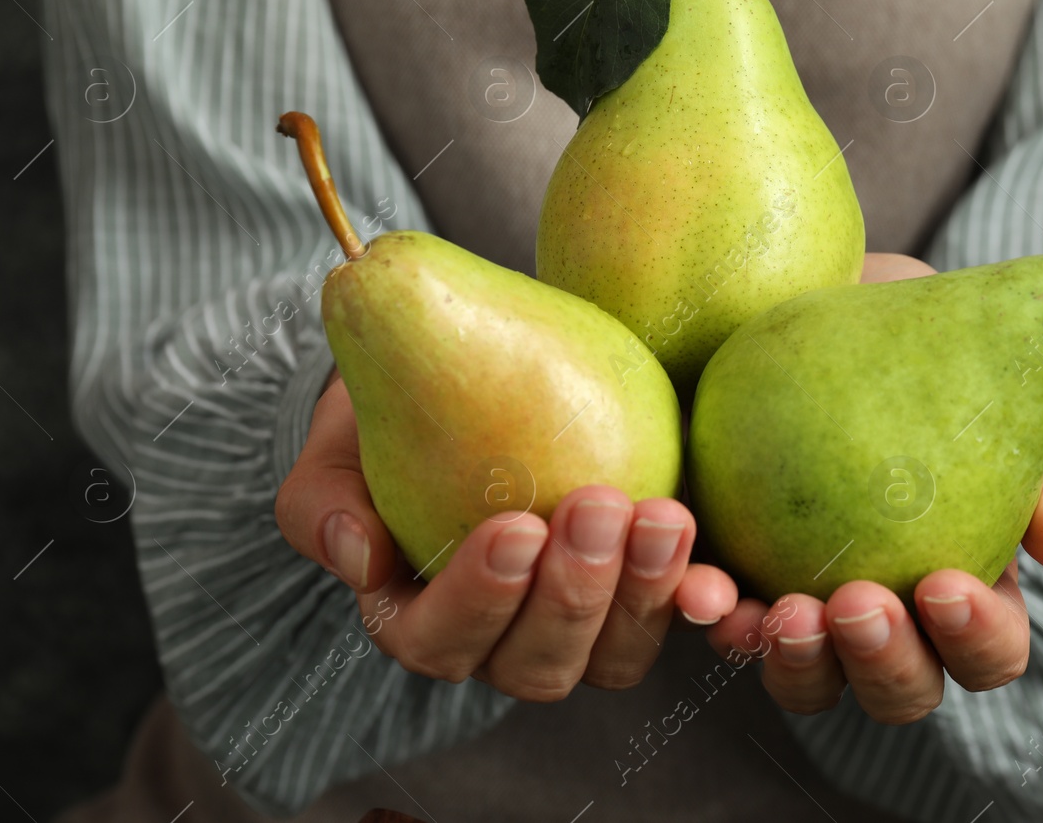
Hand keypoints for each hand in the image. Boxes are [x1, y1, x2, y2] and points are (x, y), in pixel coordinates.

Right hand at [275, 375, 737, 698]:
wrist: (464, 380)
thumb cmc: (387, 417)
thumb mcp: (334, 450)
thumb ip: (324, 503)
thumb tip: (361, 558)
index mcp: (421, 620)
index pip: (441, 639)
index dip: (480, 598)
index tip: (513, 527)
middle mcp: (504, 641)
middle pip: (539, 661)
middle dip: (573, 595)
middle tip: (598, 506)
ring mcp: (582, 625)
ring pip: (614, 654)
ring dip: (644, 595)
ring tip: (663, 516)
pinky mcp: (642, 589)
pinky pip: (675, 613)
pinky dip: (698, 598)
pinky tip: (718, 569)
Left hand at [701, 252, 1042, 722]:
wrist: (791, 293)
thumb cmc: (905, 340)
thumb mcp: (984, 369)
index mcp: (960, 579)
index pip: (988, 649)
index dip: (976, 639)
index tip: (943, 583)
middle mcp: (882, 612)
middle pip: (900, 691)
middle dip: (883, 664)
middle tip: (856, 602)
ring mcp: (798, 606)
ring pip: (806, 683)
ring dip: (799, 663)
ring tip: (781, 612)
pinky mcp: (721, 575)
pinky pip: (713, 622)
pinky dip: (709, 614)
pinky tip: (702, 588)